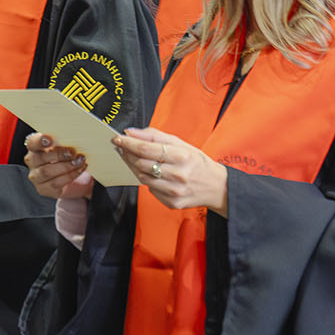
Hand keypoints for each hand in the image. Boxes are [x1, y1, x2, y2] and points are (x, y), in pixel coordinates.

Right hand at [24, 133, 92, 200]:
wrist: (66, 175)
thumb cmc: (63, 156)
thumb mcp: (62, 146)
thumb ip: (63, 141)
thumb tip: (74, 136)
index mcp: (34, 148)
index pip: (32, 142)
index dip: (39, 141)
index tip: (50, 139)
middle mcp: (32, 162)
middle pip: (40, 158)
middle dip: (58, 154)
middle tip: (72, 152)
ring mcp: (36, 176)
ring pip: (47, 172)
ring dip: (66, 166)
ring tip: (79, 161)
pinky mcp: (44, 188)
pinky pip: (56, 182)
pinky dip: (70, 175)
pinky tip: (80, 169)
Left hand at [112, 128, 227, 214]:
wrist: (216, 187)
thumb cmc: (197, 162)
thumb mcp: (181, 144)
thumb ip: (154, 136)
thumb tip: (131, 132)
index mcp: (181, 156)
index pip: (146, 149)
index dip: (128, 143)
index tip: (117, 139)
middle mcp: (178, 175)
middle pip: (141, 163)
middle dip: (128, 154)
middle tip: (123, 148)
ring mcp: (174, 191)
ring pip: (142, 177)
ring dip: (135, 167)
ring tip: (136, 160)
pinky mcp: (172, 202)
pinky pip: (150, 190)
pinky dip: (148, 180)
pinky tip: (153, 175)